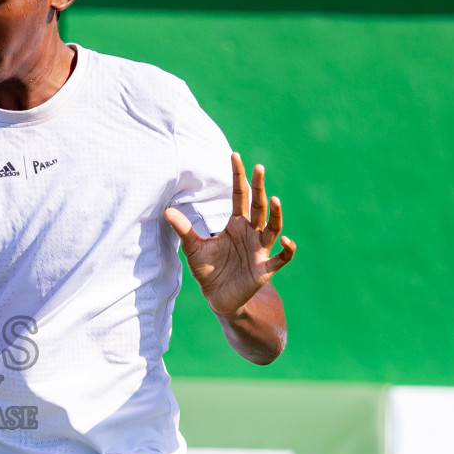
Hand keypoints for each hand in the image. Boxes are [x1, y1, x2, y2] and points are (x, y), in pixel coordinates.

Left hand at [164, 153, 296, 316]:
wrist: (218, 298)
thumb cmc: (208, 270)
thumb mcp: (193, 248)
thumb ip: (184, 229)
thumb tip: (166, 211)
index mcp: (236, 224)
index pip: (239, 195)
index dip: (238, 176)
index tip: (235, 155)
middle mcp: (251, 233)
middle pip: (258, 206)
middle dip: (259, 187)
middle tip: (258, 168)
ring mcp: (260, 250)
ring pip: (272, 227)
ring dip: (275, 214)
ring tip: (274, 199)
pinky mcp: (264, 269)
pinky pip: (281, 258)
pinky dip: (287, 250)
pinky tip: (286, 240)